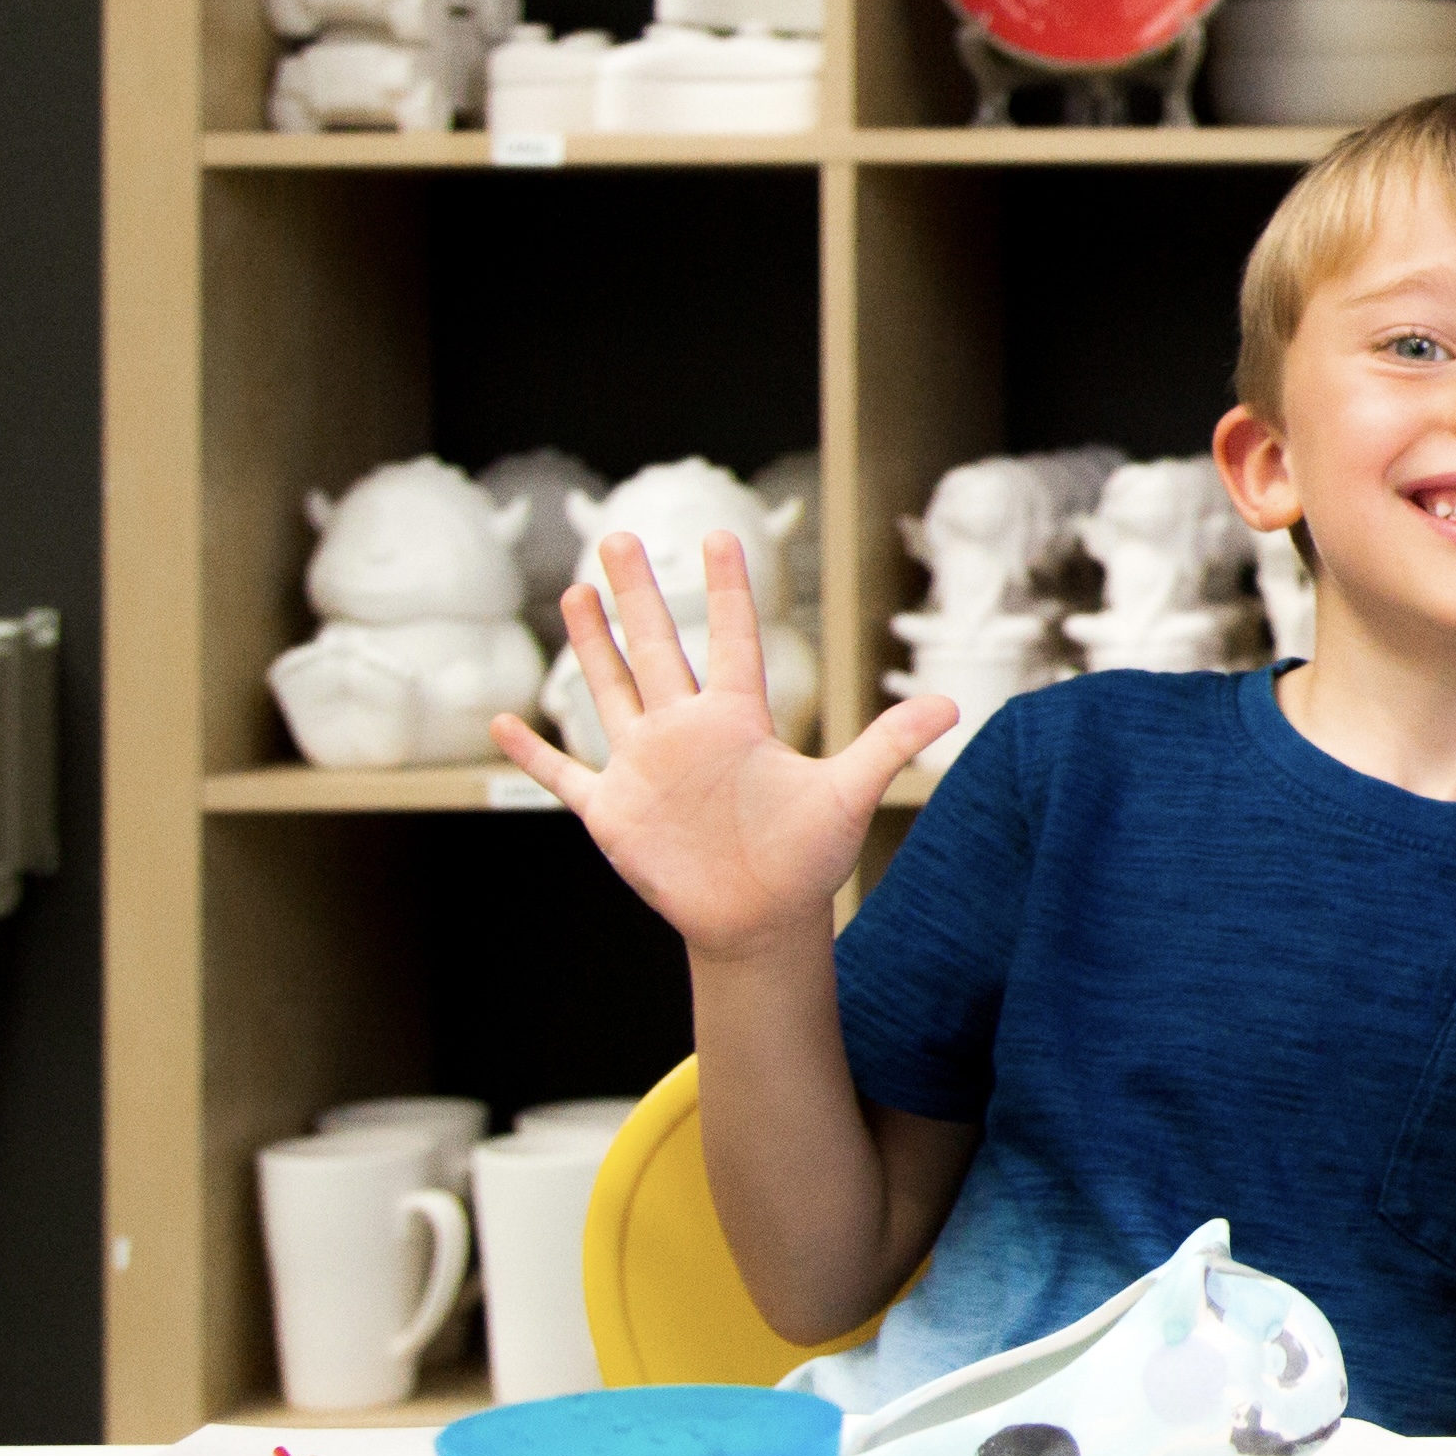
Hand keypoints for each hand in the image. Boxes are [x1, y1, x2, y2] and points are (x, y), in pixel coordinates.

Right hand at [489, 532, 949, 962]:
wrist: (760, 921)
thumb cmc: (805, 859)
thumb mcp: (848, 794)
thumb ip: (890, 743)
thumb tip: (954, 705)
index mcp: (738, 721)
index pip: (734, 640)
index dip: (729, 590)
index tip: (722, 534)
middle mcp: (686, 732)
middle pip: (657, 647)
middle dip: (637, 593)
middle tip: (619, 534)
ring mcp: (644, 767)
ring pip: (610, 690)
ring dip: (591, 645)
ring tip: (576, 590)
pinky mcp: (613, 810)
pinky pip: (562, 773)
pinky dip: (531, 752)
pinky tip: (501, 721)